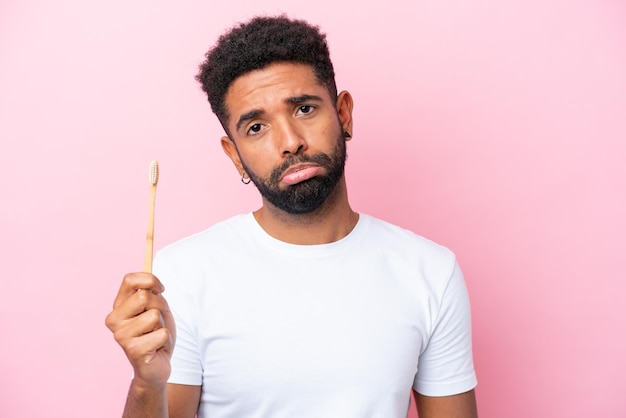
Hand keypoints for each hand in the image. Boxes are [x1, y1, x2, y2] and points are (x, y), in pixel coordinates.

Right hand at [105, 272, 175, 387]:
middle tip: (158, 321)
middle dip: (160, 306)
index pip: (129, 280)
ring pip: (154, 315)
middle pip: (144, 296)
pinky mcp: (133, 350)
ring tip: (155, 335)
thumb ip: (151, 292)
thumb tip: (152, 276)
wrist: (157, 365)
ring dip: (162, 325)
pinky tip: (157, 347)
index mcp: (118, 306)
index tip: (160, 290)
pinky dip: (165, 340)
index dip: (151, 280)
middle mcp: (114, 320)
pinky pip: (162, 334)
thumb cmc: (156, 332)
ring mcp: (121, 336)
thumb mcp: (156, 307)